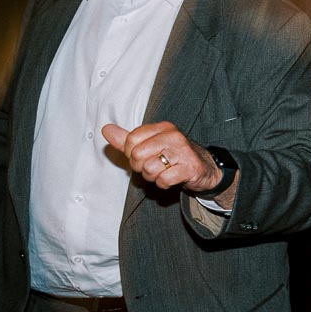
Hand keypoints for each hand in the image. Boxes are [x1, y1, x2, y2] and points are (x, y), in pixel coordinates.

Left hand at [100, 122, 223, 193]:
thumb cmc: (172, 157)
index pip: (131, 139)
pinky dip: (164, 183)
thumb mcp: (150, 145)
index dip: (131, 153)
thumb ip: (126, 139)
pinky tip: (171, 178)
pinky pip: (164, 179)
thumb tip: (106, 129)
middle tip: (154, 166)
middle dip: (141, 167)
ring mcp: (183, 151)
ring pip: (149, 169)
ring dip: (153, 176)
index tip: (144, 156)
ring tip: (163, 172)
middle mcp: (173, 136)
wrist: (204, 168)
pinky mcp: (190, 167)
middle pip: (137, 155)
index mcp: (162, 128)